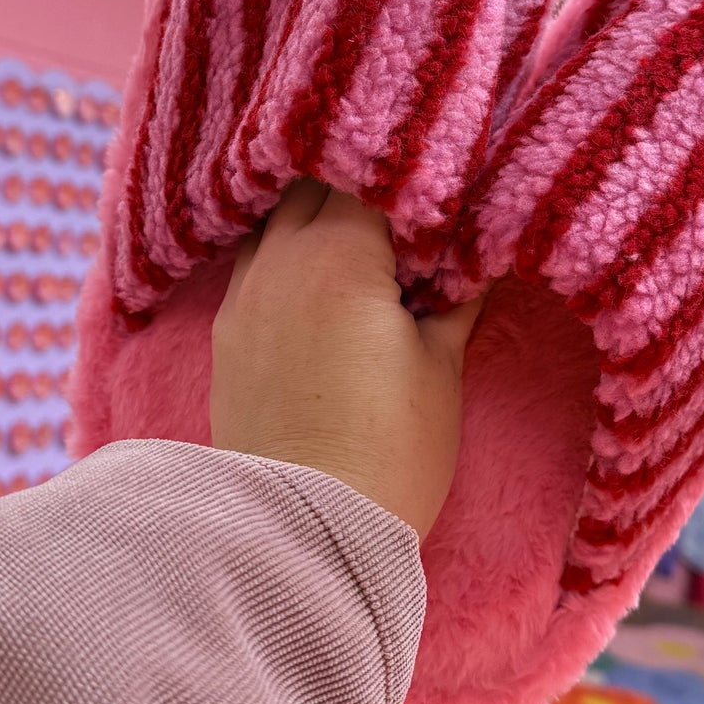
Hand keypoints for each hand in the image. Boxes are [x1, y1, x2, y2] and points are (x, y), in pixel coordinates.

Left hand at [209, 181, 480, 538]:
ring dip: (313, 217)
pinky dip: (284, 256)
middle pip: (314, 184)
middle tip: (403, 207)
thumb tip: (477, 261)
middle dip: (357, 184)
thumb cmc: (390, 449)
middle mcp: (281, 259)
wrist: (303, 527)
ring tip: (358, 241)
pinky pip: (252, 266)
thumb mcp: (441, 369)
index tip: (440, 189)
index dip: (409, 176)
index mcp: (341, 253)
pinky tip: (315, 282)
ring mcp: (243, 295)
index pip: (372, 175)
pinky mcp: (225, 334)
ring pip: (275, 220)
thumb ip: (456, 300)